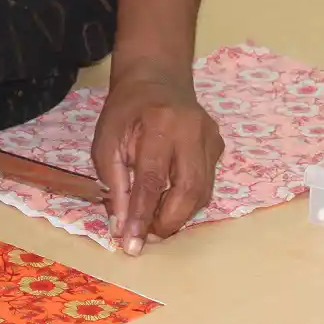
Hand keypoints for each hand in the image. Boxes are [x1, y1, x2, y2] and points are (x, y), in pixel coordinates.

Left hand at [92, 62, 222, 254]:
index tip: (132, 244)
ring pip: (202, 192)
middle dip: (168, 221)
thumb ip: (114, 184)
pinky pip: (206, 184)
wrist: (156, 79)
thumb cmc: (126, 111)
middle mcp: (192, 131)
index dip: (142, 216)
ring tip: (154, 217)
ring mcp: (210, 138)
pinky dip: (187, 200)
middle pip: (189, 190)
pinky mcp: (218, 145)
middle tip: (147, 234)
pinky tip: (169, 197)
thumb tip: (121, 227)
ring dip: (178, 214)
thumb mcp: (106, 142)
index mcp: (159, 124)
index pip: (152, 179)